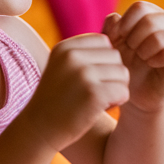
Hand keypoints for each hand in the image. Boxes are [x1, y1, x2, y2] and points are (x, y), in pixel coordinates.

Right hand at [21, 34, 128, 151]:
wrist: (38, 130)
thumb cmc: (56, 100)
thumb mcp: (63, 68)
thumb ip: (84, 53)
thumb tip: (118, 34)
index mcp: (66, 47)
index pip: (104, 42)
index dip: (104, 60)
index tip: (91, 77)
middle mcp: (73, 56)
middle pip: (116, 56)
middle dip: (112, 75)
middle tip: (96, 91)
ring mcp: (83, 74)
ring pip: (123, 73)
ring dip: (117, 88)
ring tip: (98, 100)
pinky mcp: (94, 93)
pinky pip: (124, 91)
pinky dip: (118, 101)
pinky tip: (101, 108)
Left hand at [103, 1, 163, 113]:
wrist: (134, 90)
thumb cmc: (123, 62)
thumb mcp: (111, 43)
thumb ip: (110, 27)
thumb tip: (117, 18)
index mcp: (150, 12)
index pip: (140, 7)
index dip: (125, 24)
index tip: (118, 39)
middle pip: (150, 20)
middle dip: (134, 38)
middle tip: (131, 50)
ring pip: (161, 36)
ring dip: (145, 49)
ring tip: (141, 57)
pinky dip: (158, 59)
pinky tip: (152, 63)